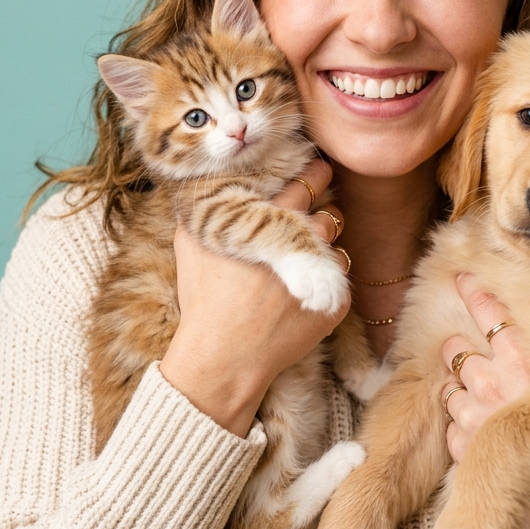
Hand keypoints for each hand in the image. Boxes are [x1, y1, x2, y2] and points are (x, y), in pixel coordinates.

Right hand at [159, 158, 348, 436]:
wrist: (224, 358)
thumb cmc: (205, 301)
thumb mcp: (191, 246)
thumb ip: (202, 209)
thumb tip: (207, 188)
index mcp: (270, 221)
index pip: (306, 184)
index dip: (312, 175)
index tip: (314, 170)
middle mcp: (304, 242)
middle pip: (330, 212)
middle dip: (330, 205)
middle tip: (323, 195)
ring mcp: (323, 274)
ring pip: (336, 246)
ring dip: (324, 245)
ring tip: (306, 252)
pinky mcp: (336, 304)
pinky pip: (338, 281)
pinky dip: (323, 282)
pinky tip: (302, 289)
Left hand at [440, 273, 529, 528]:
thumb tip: (529, 323)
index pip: (495, 315)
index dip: (475, 293)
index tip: (462, 277)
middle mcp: (507, 382)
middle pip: (461, 353)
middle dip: (456, 350)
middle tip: (454, 345)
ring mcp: (484, 417)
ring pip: (452, 389)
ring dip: (457, 390)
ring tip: (469, 393)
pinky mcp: (470, 451)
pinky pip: (452, 427)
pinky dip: (461, 427)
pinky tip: (479, 431)